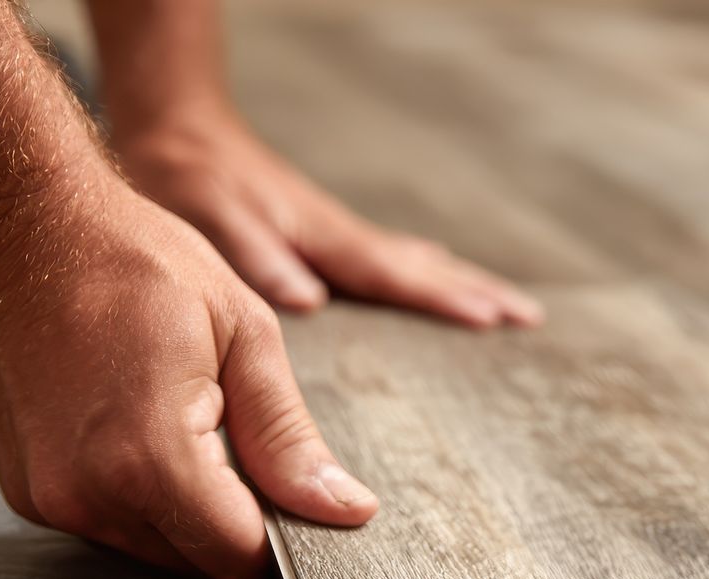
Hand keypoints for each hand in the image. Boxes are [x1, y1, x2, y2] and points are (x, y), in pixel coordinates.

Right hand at [0, 167, 376, 578]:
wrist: (15, 220)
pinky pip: (107, 523)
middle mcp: (87, 495)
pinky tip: (135, 423)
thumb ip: (290, 439)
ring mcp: (47, 498)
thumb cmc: (127, 256)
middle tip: (230, 429)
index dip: (281, 533)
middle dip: (232, 517)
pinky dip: (135, 494)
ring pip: (154, 548)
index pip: (239, 557)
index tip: (292, 489)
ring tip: (178, 413)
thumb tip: (343, 510)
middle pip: (197, 563)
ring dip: (183, 507)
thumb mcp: (242, 335)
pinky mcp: (24, 492)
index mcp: (150, 459)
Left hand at [111, 109, 543, 328]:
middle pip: (421, 267)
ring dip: (459, 280)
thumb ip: (258, 258)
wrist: (178, 127)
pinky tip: (430, 265)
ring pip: (413, 259)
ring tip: (503, 303)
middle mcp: (338, 234)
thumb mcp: (212, 221)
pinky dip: (422, 265)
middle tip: (530, 316)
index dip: (444, 299)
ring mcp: (334, 229)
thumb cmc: (190, 179)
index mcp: (321, 238)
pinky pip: (389, 255)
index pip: (394, 275)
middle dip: (475, 291)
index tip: (492, 319)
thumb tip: (308, 300)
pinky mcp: (321, 228)